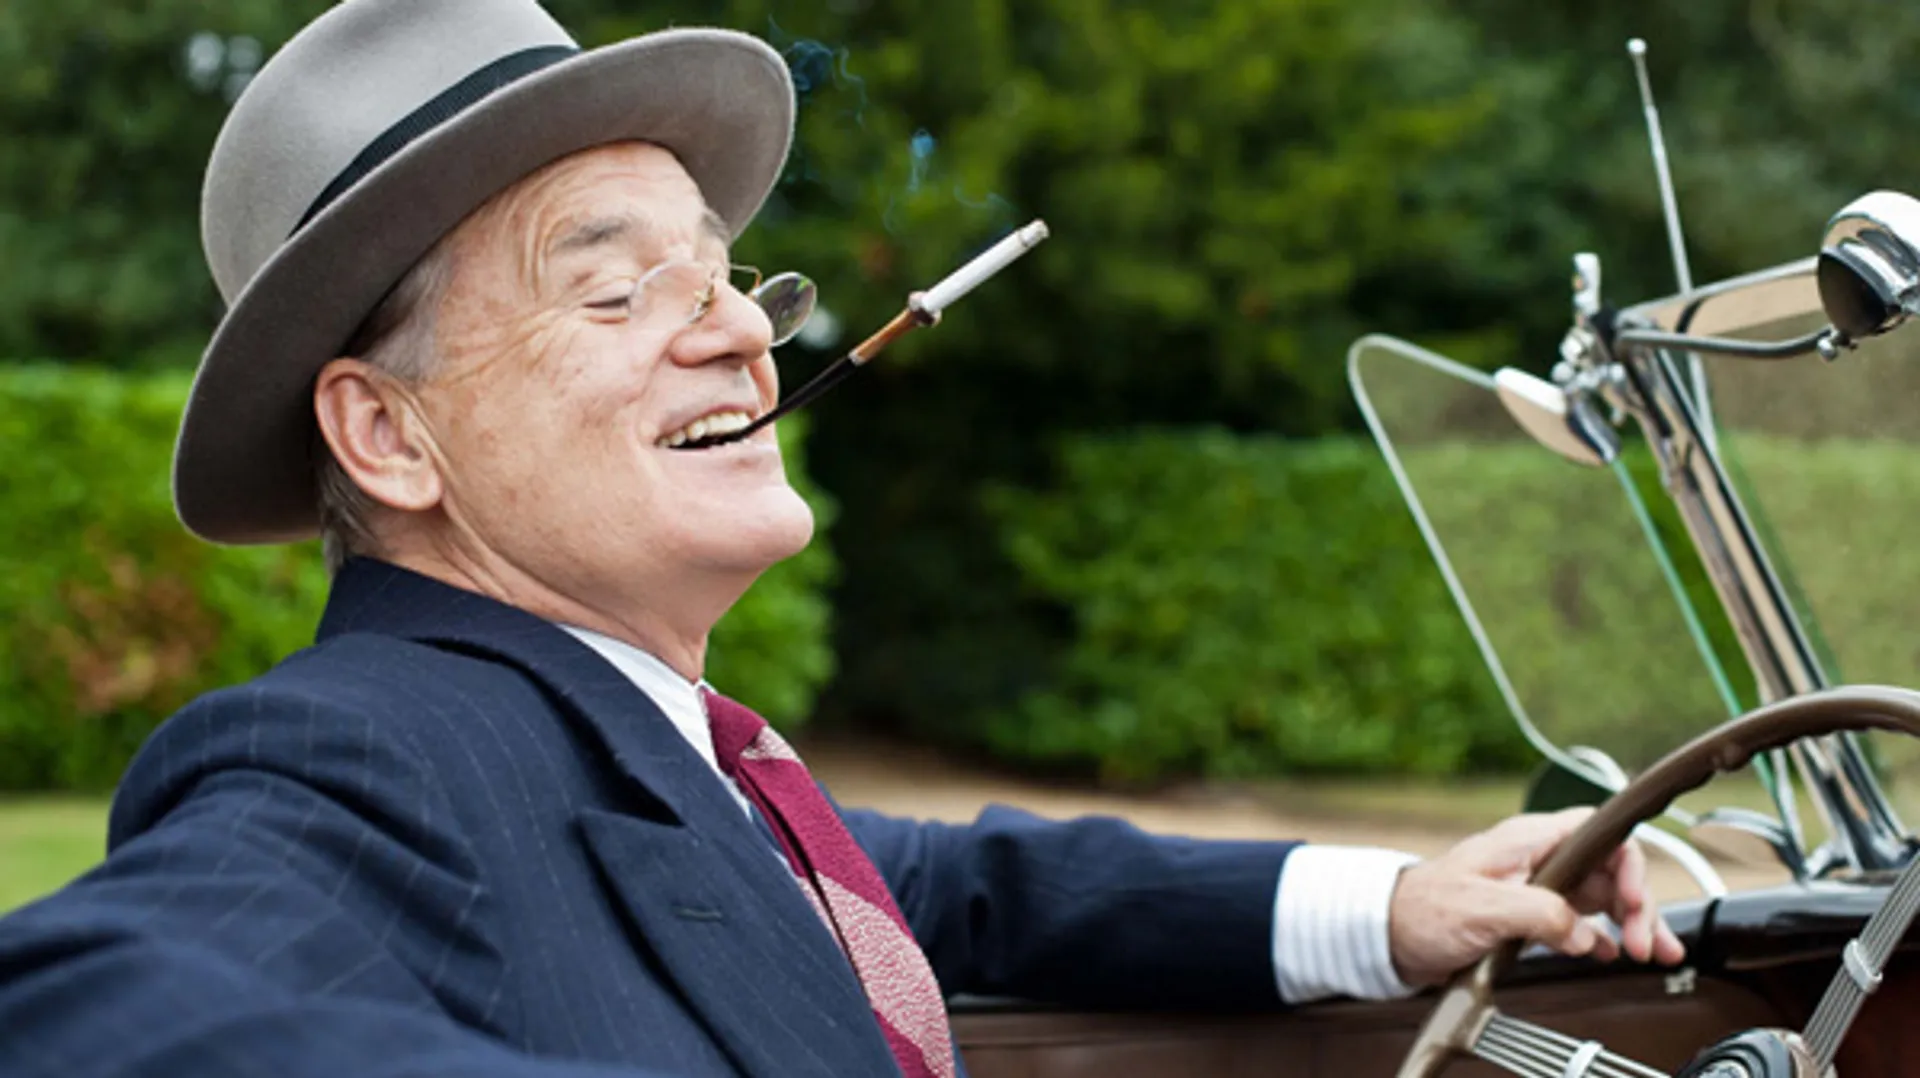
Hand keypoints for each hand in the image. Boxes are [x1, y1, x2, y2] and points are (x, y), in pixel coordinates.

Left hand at [1387, 807, 1686, 986]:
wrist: (1391, 933)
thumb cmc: (1425, 908)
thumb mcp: (1484, 908)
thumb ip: (1540, 915)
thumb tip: (1584, 934)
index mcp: (1530, 840)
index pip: (1599, 832)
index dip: (1627, 862)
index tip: (1632, 900)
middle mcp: (1540, 857)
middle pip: (1610, 868)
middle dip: (1637, 903)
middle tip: (1647, 943)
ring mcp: (1538, 885)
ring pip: (1602, 895)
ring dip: (1631, 922)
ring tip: (1652, 952)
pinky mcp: (1531, 914)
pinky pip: (1581, 920)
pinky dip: (1603, 937)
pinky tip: (1613, 953)